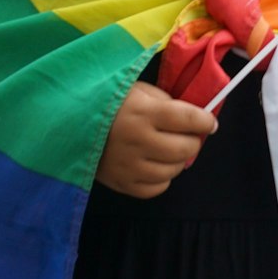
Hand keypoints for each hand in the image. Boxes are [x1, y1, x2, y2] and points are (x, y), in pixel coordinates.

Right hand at [97, 81, 217, 198]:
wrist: (68, 123)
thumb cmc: (109, 102)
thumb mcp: (138, 90)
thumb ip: (166, 102)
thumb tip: (194, 119)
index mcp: (143, 113)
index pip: (188, 119)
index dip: (205, 121)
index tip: (209, 122)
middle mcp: (137, 141)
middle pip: (185, 148)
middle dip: (193, 141)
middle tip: (187, 135)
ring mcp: (128, 166)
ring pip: (172, 171)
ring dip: (177, 160)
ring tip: (169, 149)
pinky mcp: (120, 183)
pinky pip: (156, 188)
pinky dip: (162, 178)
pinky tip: (155, 164)